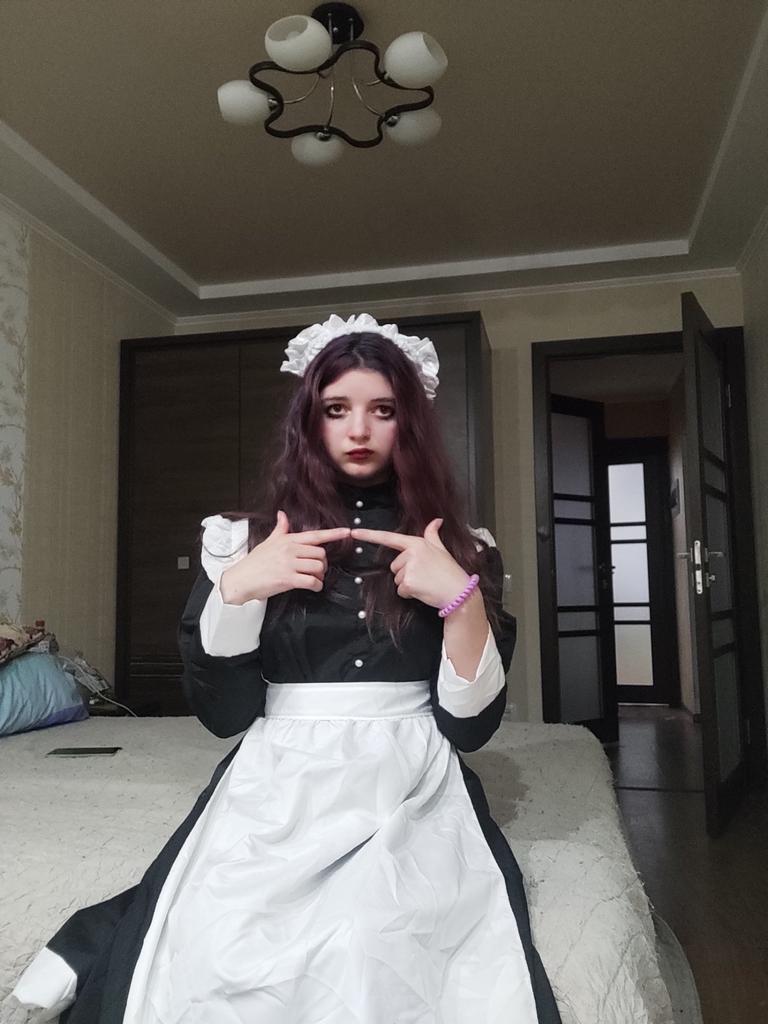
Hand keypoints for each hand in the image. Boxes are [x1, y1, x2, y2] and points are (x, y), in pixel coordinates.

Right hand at [220, 511, 350, 603]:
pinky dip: (317, 586)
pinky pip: (311, 581)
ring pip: (319, 567)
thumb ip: (280, 529)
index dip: (333, 533)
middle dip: (324, 564)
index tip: (347, 532)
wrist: (241, 579)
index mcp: (288, 540)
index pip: (315, 535)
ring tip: (315, 579)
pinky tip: (313, 587)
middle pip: (321, 554)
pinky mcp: (287, 579)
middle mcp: (290, 550)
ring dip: (321, 576)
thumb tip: (282, 514)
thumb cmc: (255, 562)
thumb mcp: (268, 542)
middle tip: (318, 570)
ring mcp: (289, 564)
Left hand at [349, 518, 471, 609]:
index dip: (369, 535)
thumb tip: (436, 520)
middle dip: (406, 573)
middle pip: (394, 566)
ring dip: (408, 584)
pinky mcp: (409, 582)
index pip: (389, 537)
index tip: (353, 533)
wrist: (458, 591)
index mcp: (416, 543)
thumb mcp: (441, 549)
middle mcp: (411, 553)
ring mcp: (409, 568)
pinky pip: (400, 590)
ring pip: (397, 579)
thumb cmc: (450, 570)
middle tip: (424, 575)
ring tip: (425, 583)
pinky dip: (409, 593)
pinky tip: (423, 591)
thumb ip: (433, 534)